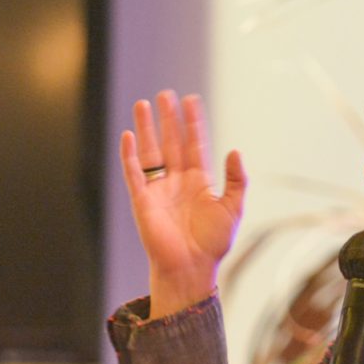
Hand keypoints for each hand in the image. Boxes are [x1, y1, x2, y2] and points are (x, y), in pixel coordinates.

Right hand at [120, 90, 246, 317]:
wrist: (192, 268)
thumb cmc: (213, 243)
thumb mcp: (232, 209)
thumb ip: (236, 180)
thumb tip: (235, 151)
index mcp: (198, 181)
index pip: (194, 144)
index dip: (193, 123)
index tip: (191, 100)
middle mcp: (177, 181)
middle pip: (171, 142)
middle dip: (168, 119)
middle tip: (166, 95)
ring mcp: (158, 189)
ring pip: (151, 152)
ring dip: (146, 129)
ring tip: (144, 104)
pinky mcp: (142, 200)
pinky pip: (134, 174)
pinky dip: (129, 155)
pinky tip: (128, 135)